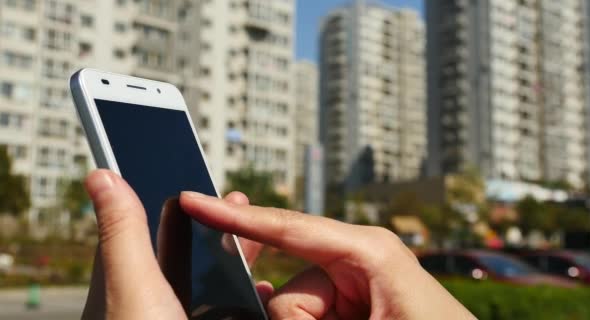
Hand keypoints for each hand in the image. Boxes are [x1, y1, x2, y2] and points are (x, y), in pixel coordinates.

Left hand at [81, 170, 269, 318]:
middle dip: (212, 221)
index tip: (189, 172)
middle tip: (237, 198)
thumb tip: (100, 174)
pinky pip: (230, 309)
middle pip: (183, 253)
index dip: (167, 201)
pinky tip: (260, 288)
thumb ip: (123, 234)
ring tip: (257, 233)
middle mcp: (150, 305)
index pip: (141, 230)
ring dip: (234, 254)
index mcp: (123, 287)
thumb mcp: (132, 286)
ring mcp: (178, 317)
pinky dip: (246, 295)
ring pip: (209, 283)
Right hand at [179, 195, 474, 318]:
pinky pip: (308, 314)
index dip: (236, 218)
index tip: (192, 201)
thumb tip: (269, 300)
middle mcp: (355, 258)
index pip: (287, 227)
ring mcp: (351, 282)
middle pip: (288, 291)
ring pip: (294, 310)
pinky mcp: (348, 302)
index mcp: (367, 250)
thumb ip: (305, 312)